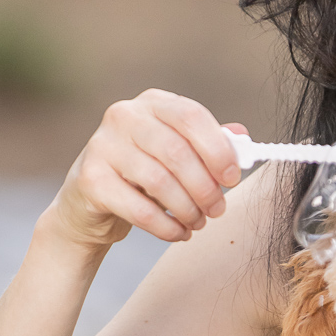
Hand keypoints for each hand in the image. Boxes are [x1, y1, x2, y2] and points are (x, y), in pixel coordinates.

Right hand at [44, 89, 244, 250]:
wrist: (91, 202)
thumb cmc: (144, 175)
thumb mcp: (178, 154)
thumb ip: (209, 145)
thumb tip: (244, 140)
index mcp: (153, 103)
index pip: (191, 116)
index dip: (218, 149)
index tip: (233, 178)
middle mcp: (124, 116)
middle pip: (177, 152)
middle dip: (206, 188)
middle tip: (218, 210)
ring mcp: (103, 146)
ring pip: (160, 182)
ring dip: (188, 210)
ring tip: (198, 222)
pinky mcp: (91, 180)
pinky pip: (140, 210)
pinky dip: (167, 227)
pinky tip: (179, 233)